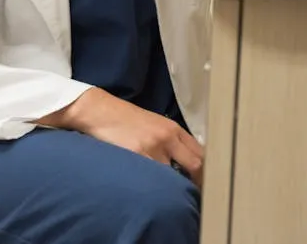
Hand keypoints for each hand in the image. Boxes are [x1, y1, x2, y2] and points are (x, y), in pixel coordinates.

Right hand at [44, 88, 202, 185]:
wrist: (101, 111)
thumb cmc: (126, 120)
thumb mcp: (155, 125)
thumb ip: (171, 141)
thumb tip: (185, 163)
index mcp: (174, 129)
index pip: (201, 152)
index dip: (205, 171)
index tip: (205, 184)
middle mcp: (168, 137)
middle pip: (195, 165)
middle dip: (197, 182)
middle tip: (194, 195)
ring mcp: (154, 146)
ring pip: (174, 176)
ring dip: (173, 187)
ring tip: (169, 195)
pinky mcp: (138, 155)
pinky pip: (153, 177)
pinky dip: (154, 186)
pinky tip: (150, 189)